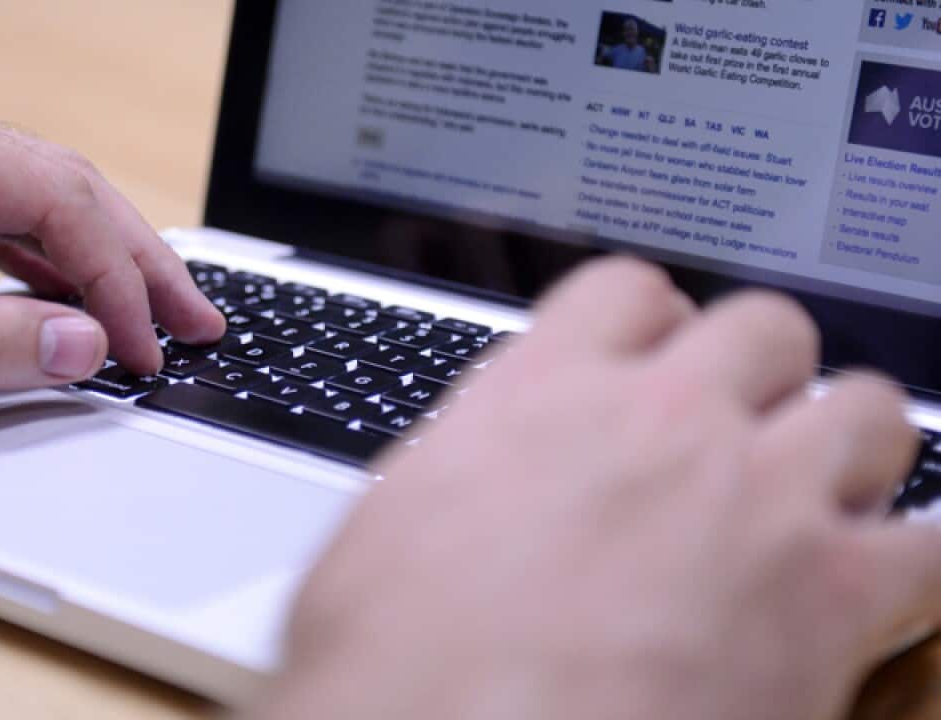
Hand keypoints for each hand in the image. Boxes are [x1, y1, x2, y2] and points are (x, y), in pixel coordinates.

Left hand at [0, 97, 223, 425]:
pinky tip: (78, 304)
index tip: (145, 343)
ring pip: (33, 208)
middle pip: (56, 188)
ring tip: (157, 316)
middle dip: (132, 258)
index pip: (47, 194)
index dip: (113, 272)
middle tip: (194, 321)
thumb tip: (80, 342)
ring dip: (99, 264)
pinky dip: (47, 271)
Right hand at [248, 259, 936, 719]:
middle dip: (761, 373)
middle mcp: (662, 421)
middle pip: (765, 329)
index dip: (652, 323)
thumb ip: (461, 467)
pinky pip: (933, 546)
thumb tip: (474, 472)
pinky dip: (918, 559)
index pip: (630, 293)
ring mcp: (756, 500)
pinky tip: (884, 586)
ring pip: (867, 411)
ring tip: (817, 499)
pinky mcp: (830, 599)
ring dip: (847, 447)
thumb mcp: (387, 531)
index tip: (657, 357)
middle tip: (741, 429)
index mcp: (544, 393)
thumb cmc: (398, 666)